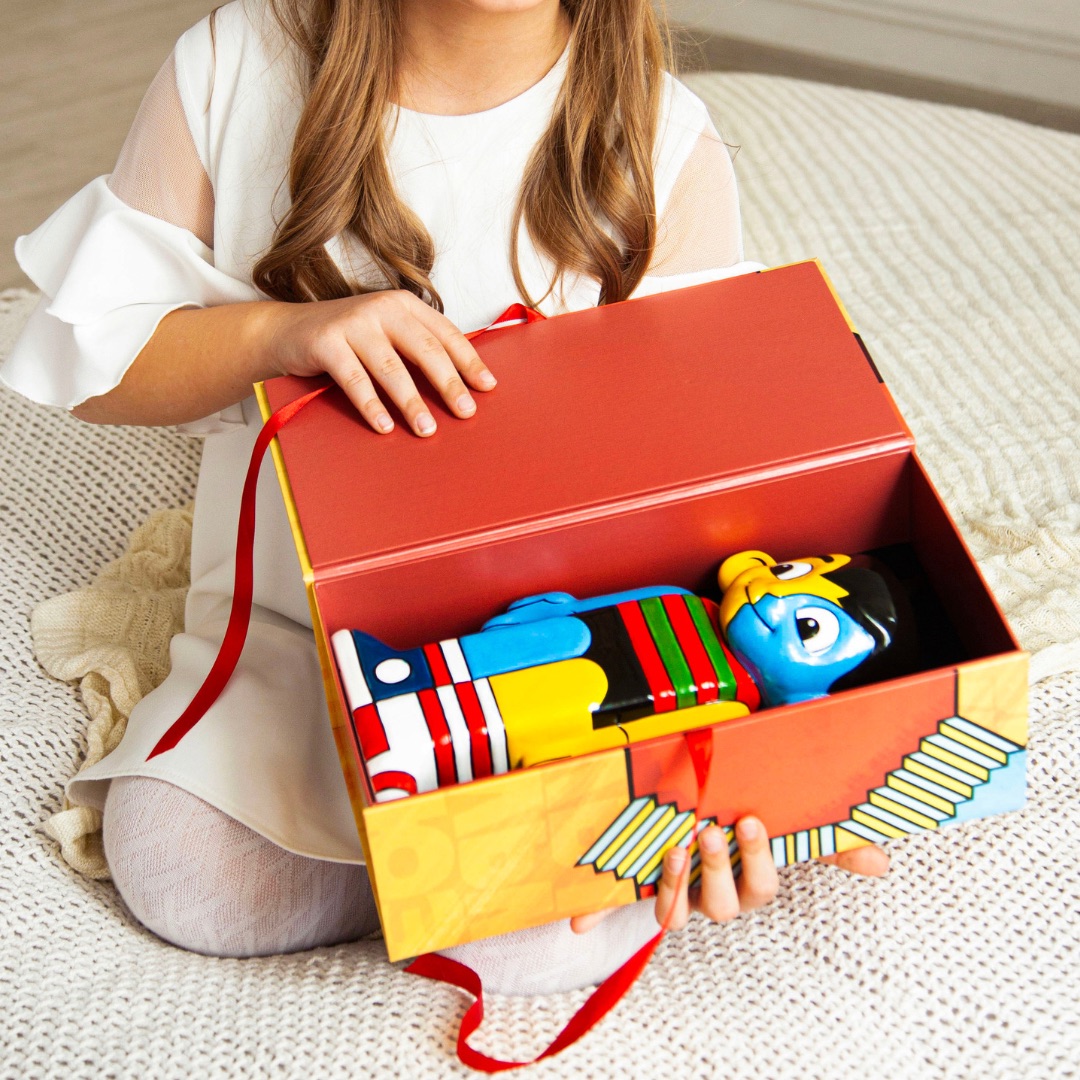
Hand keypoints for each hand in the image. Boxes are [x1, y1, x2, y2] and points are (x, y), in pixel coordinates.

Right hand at [266, 289, 495, 436]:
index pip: (445, 334)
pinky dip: (371, 405)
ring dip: (411, 402)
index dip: (468, 361)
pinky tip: (384, 426)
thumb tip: (461, 385)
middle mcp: (382, 308)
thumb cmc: (347, 340)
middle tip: (466, 412)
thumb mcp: (385, 335)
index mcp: (404, 305)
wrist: (287, 330)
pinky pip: (354, 379)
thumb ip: (416, 349)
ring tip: (426, 429)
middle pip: (425, 349)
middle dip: (448, 383)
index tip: (488, 388)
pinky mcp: (326, 342)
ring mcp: (353, 323)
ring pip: (391, 368)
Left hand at [570, 817, 889, 933]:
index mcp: (748, 880)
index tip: (747, 821)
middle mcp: (713, 893)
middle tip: (706, 831)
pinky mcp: (641, 880)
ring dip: (671, 884)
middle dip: (713, 869)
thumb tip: (880, 862)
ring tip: (670, 847)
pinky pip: (619, 906)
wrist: (705, 791)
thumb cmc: (752, 809)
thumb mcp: (793, 818)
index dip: (754, 861)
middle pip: (718, 905)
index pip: (759, 886)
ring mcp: (676, 889)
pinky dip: (598, 914)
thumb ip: (832, 838)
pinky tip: (579, 918)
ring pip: (675, 911)